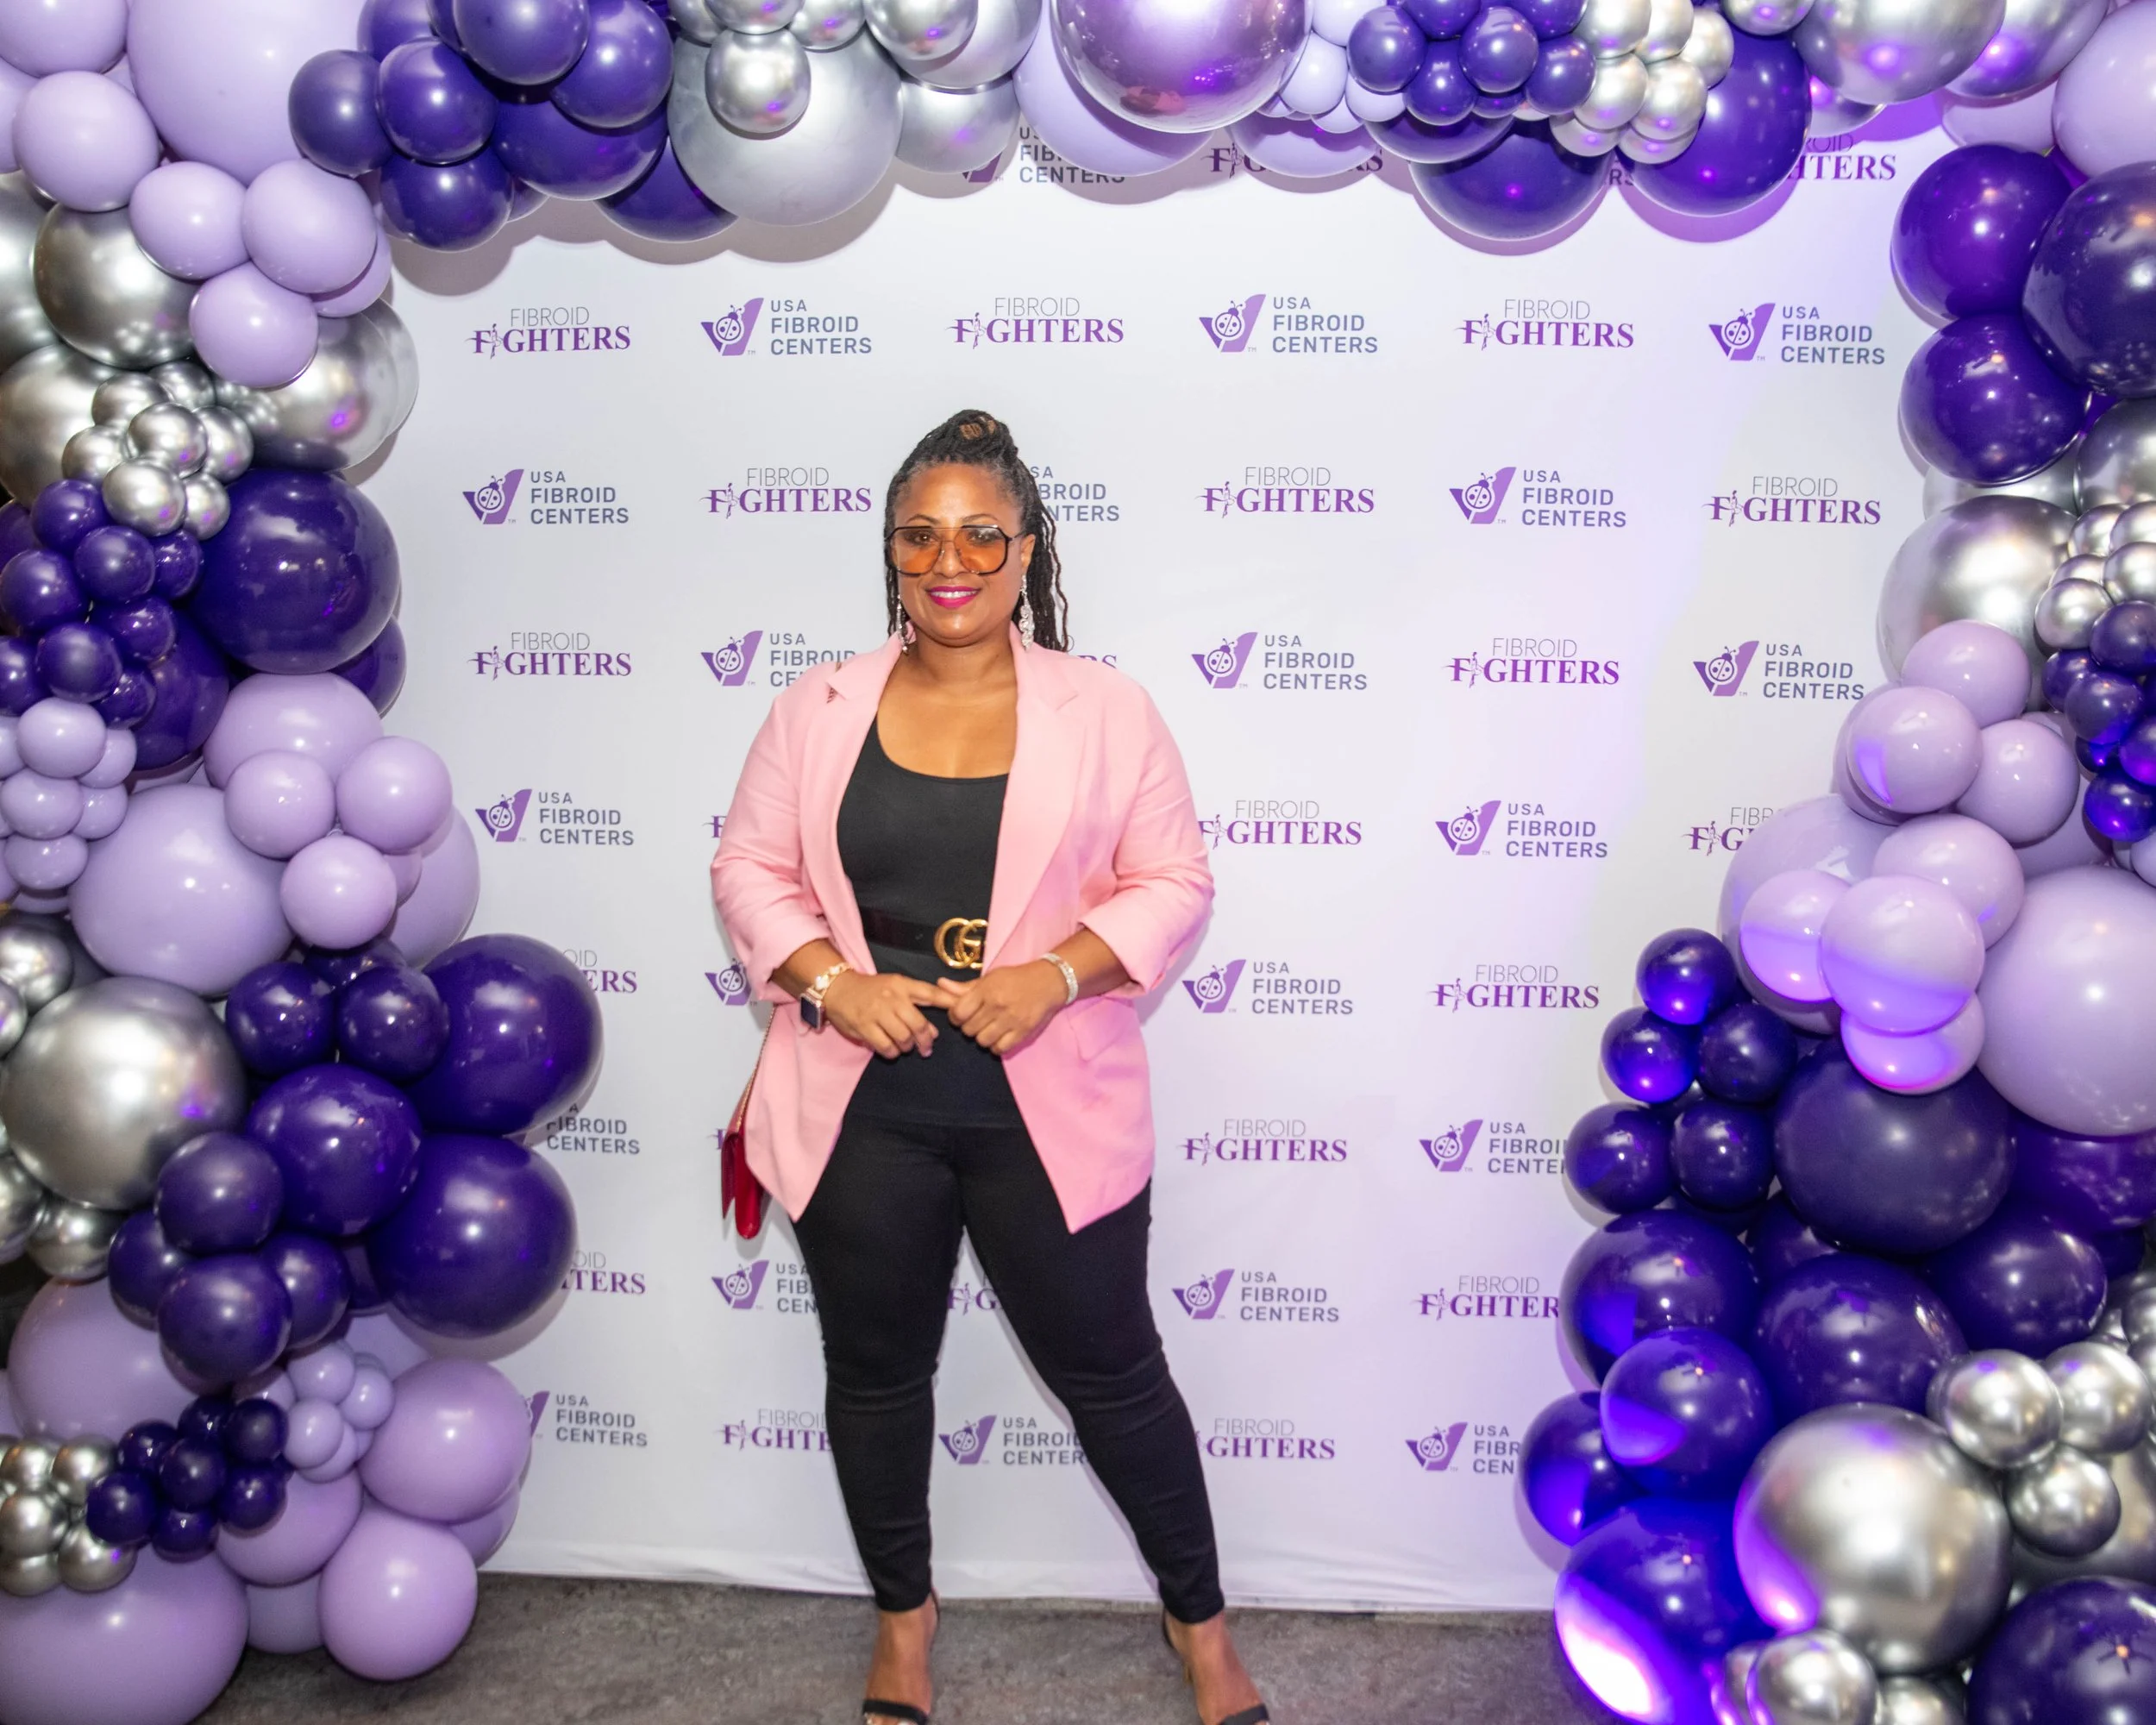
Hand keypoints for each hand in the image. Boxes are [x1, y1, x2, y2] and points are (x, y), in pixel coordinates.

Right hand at [820, 971, 945, 1058]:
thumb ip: (915, 1005)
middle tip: (926, 1048)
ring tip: (906, 1047)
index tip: (962, 1012)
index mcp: (901, 984)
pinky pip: (886, 1046)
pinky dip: (892, 1052)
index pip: (930, 993)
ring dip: (908, 1047)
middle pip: (918, 1023)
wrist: (838, 988)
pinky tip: (892, 1050)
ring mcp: (877, 1012)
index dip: (948, 1003)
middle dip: (926, 1040)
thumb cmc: (871, 990)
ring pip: (903, 1037)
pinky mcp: (864, 1026)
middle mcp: (891, 997)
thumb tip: (934, 1031)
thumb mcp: (894, 987)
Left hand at [936, 961, 1066, 1056]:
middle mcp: (997, 1005)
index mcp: (987, 990)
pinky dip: (996, 1046)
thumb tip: (940, 985)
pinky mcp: (1023, 1032)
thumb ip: (965, 987)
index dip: (955, 1017)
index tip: (961, 1015)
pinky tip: (999, 1036)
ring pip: (982, 1041)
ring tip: (988, 1028)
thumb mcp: (991, 977)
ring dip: (982, 1037)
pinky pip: (1000, 1049)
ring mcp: (1011, 1020)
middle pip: (968, 1029)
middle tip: (977, 1021)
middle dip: (969, 1027)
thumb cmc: (1017, 978)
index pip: (958, 1012)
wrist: (1049, 982)